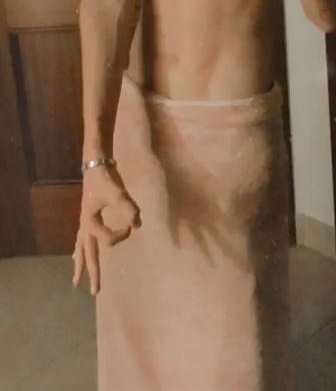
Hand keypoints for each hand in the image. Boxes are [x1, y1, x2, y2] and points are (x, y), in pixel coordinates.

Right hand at [72, 164, 140, 295]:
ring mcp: (84, 222)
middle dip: (91, 273)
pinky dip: (79, 250)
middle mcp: (85, 226)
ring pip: (81, 249)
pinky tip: (76, 256)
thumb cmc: (105, 179)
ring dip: (81, 264)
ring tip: (76, 281)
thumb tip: (138, 224)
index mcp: (90, 222)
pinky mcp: (87, 217)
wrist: (95, 165)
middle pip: (87, 255)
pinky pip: (81, 240)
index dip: (122, 234)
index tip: (133, 222)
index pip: (108, 239)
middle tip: (94, 292)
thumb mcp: (118, 193)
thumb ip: (129, 208)